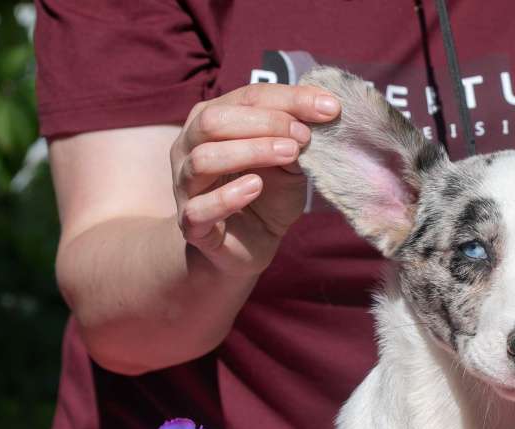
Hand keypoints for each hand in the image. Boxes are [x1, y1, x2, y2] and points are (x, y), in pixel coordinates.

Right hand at [170, 83, 340, 275]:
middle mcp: (189, 148)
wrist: (252, 244)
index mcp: (211, 122)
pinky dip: (229, 197)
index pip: (246, 98)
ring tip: (288, 154)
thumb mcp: (289, 161)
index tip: (329, 107)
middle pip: (214, 120)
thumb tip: (319, 112)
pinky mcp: (192, 225)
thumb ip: (295, 137)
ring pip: (204, 159)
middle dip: (265, 122)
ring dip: (251, 151)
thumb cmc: (268, 195)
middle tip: (304, 136)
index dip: (289, 99)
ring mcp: (185, 186)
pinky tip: (256, 187)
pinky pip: (199, 209)